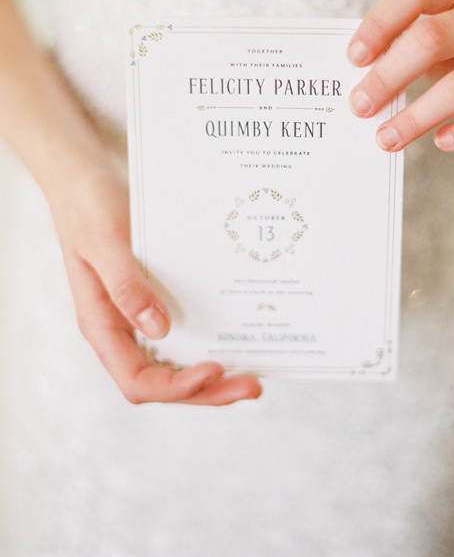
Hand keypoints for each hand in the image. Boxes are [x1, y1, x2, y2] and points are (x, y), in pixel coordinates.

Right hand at [50, 164, 261, 404]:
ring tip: (253, 373)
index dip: (177, 386)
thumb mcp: (104, 241)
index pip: (137, 379)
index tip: (214, 370)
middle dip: (209, 390)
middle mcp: (122, 328)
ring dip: (214, 373)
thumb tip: (158, 328)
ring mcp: (140, 315)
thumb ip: (125, 285)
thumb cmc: (88, 206)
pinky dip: (211, 339)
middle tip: (253, 387)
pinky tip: (239, 333)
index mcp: (102, 324)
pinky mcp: (157, 296)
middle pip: (165, 380)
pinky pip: (186, 330)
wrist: (87, 176)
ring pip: (178, 361)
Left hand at [347, 0, 453, 150]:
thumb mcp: (444, 38)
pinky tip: (441, 141)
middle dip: (389, 75)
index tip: (354, 58)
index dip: (380, 23)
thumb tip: (356, 79)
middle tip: (360, 106)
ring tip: (387, 138)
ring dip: (418, 116)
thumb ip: (405, 46)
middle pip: (433, 37)